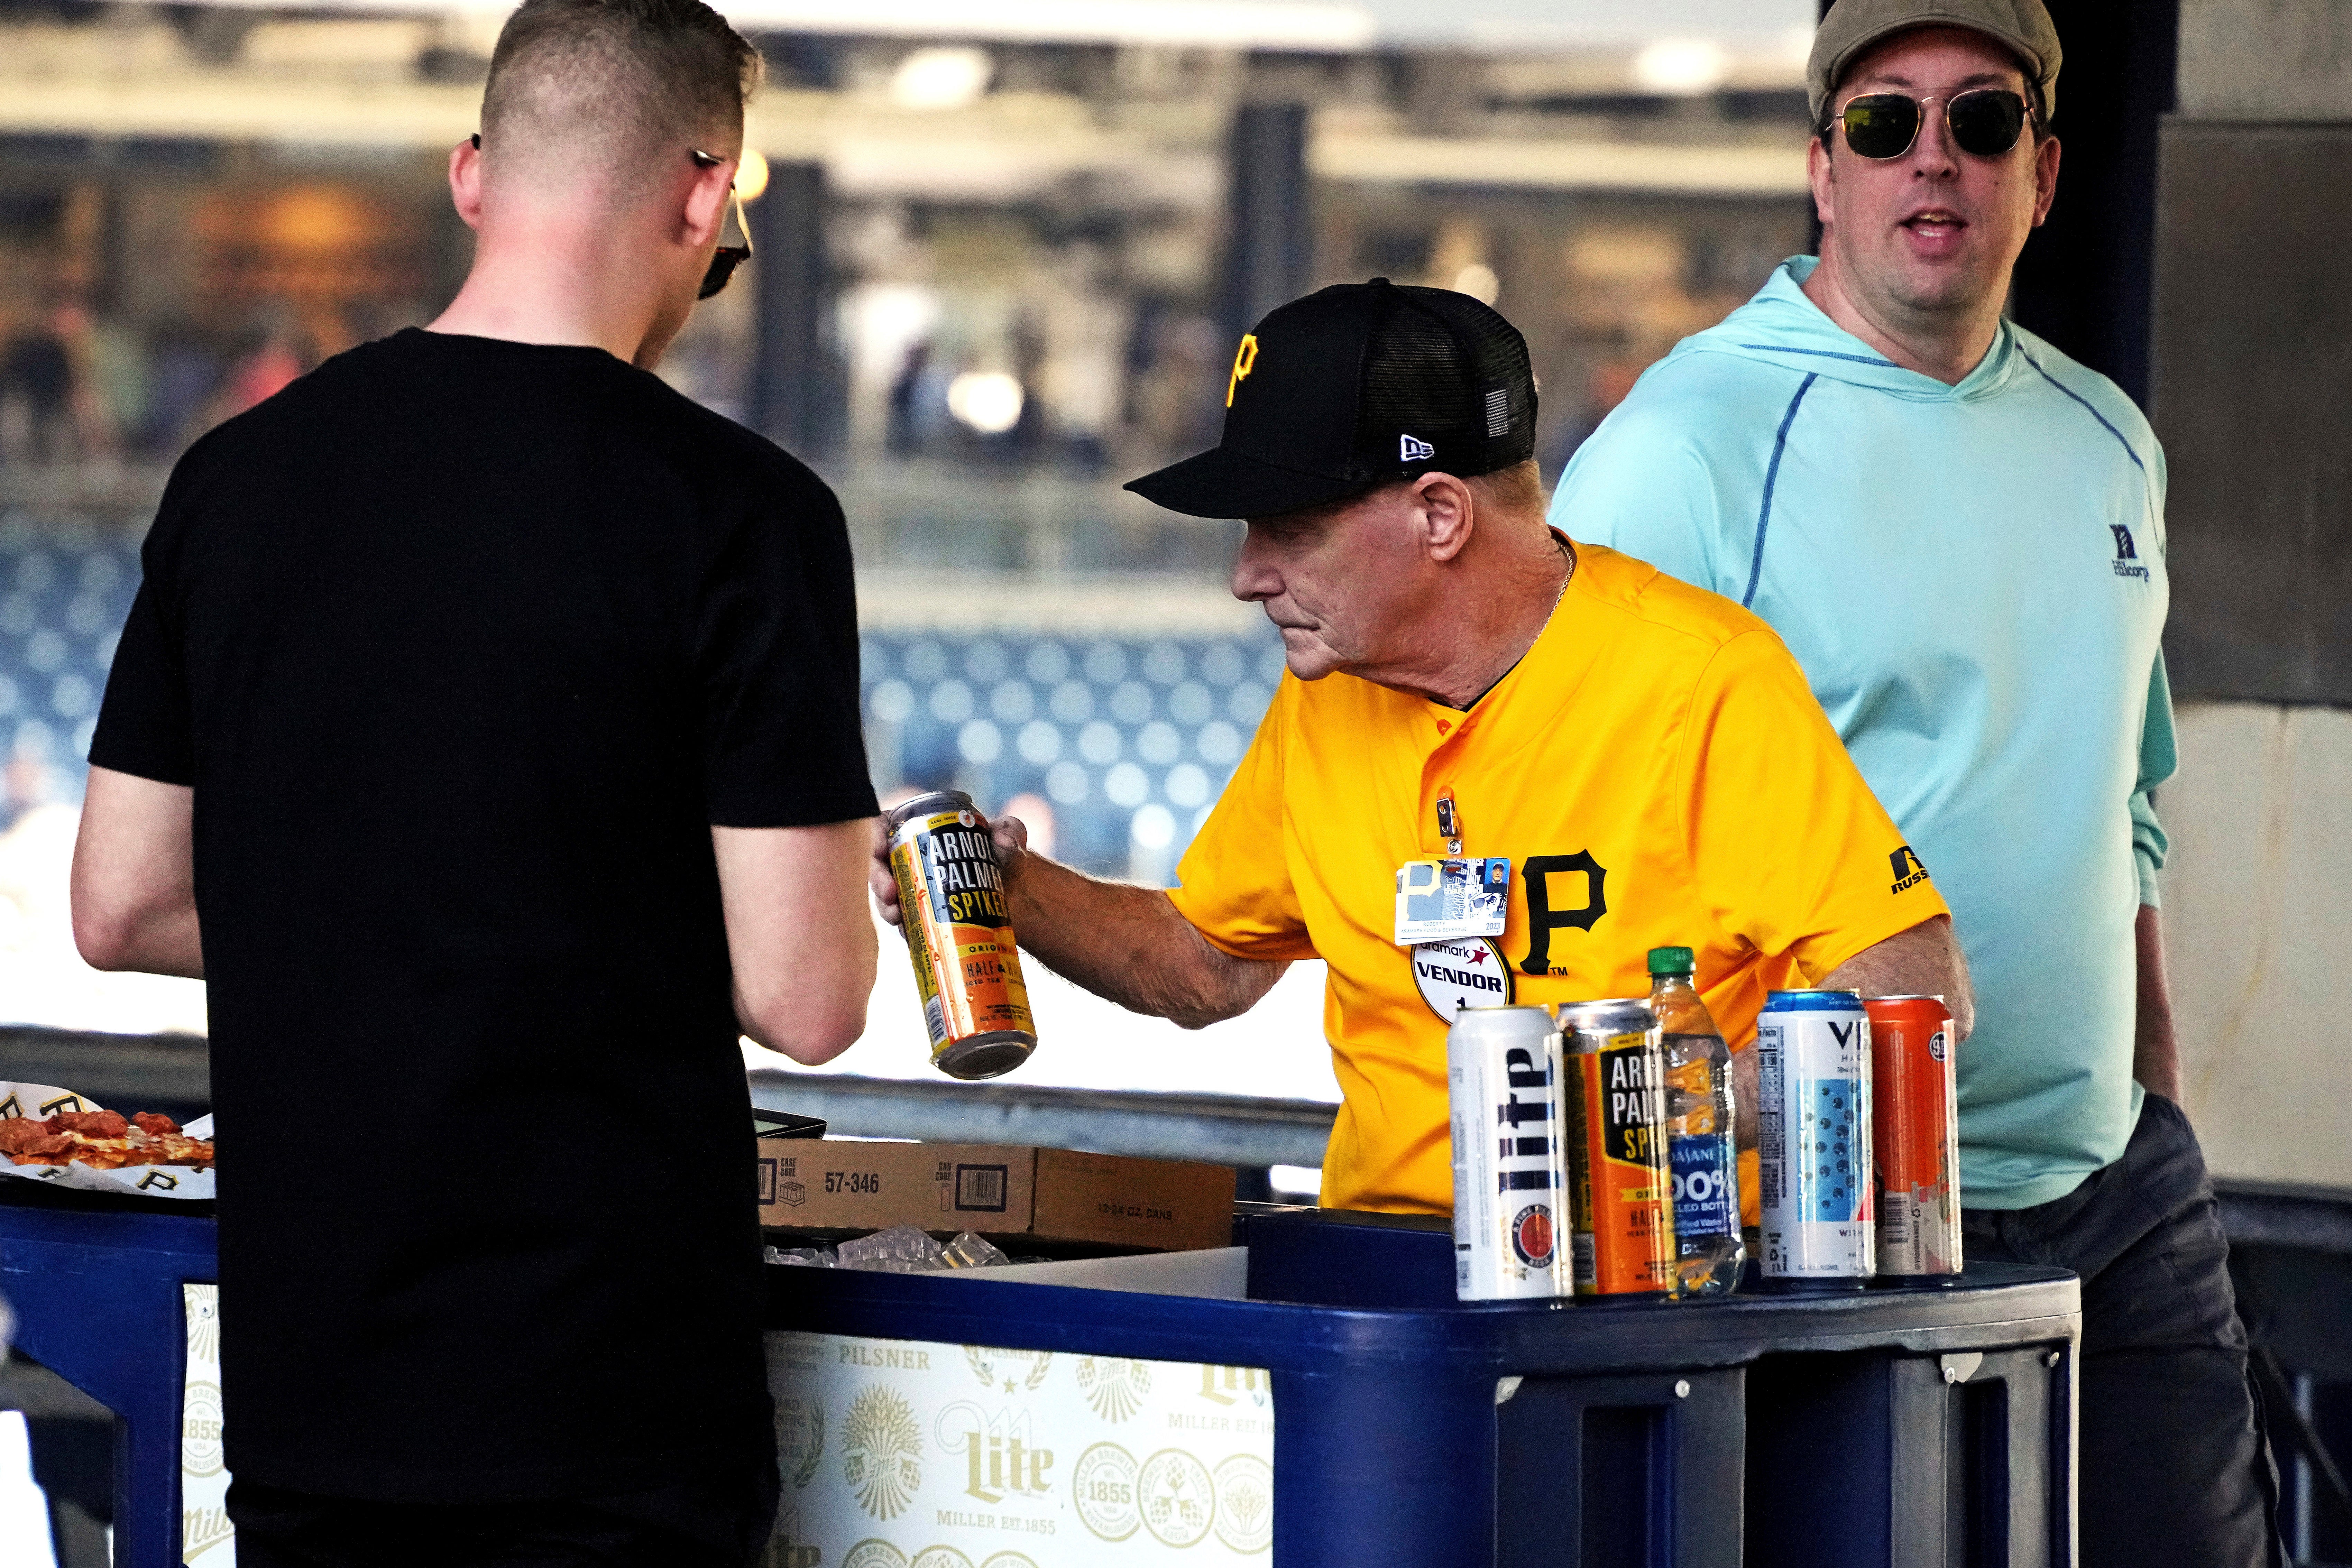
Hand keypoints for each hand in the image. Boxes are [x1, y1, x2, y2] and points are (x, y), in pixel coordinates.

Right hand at [867, 808, 1030, 927]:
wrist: (1012, 896)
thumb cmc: (1004, 858)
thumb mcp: (1009, 837)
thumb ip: (1011, 830)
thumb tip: (1004, 843)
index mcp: (920, 829)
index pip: (885, 825)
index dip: (873, 835)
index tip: (879, 849)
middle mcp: (909, 858)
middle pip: (879, 864)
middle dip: (877, 879)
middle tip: (890, 893)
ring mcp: (910, 887)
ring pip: (885, 895)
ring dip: (884, 907)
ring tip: (897, 917)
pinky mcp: (917, 913)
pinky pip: (901, 919)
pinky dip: (901, 926)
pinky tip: (907, 933)